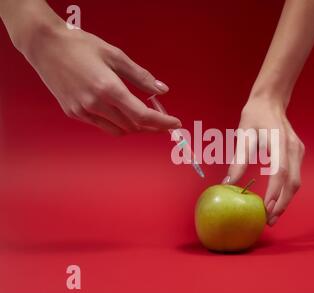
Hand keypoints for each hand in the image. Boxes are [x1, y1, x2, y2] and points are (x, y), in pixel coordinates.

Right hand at [20, 23, 180, 134]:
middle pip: (132, 126)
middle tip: (163, 121)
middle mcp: (95, 104)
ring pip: (118, 130)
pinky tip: (123, 114)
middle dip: (152, 126)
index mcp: (108, 88)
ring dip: (135, 128)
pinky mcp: (73, 113)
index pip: (142, 115)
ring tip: (146, 120)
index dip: (161, 122)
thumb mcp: (115, 55)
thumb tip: (162, 90)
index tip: (174, 122)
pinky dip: (117, 124)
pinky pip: (102, 126)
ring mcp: (82, 111)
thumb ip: (140, 76)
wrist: (44, 46)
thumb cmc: (80, 45)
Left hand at [224, 97, 304, 225]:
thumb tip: (228, 184)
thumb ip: (238, 160)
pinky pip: (294, 177)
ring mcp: (298, 151)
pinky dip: (286, 191)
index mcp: (279, 141)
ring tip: (271, 215)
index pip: (280, 171)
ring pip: (296, 182)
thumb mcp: (243, 135)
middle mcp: (293, 148)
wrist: (271, 101)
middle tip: (269, 220)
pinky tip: (275, 201)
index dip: (274, 191)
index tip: (265, 208)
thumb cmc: (254, 115)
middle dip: (282, 204)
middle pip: (293, 182)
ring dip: (285, 200)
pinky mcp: (297, 154)